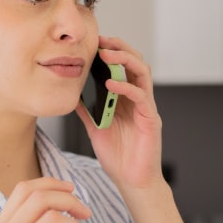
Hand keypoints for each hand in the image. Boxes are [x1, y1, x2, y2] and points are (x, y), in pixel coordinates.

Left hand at [76, 36, 163, 190]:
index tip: (94, 40)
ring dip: (125, 60)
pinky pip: (141, 97)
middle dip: (119, 47)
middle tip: (101, 40)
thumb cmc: (117, 156)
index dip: (112, 50)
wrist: (132, 182)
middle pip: (136, 62)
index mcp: (127, 98)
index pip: (123, 66)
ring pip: (143, 73)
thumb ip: (86, 109)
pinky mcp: (151, 120)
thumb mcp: (95, 127)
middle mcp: (139, 99)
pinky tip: (111, 84)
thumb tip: (71, 93)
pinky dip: (126, 87)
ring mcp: (146, 108)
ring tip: (107, 55)